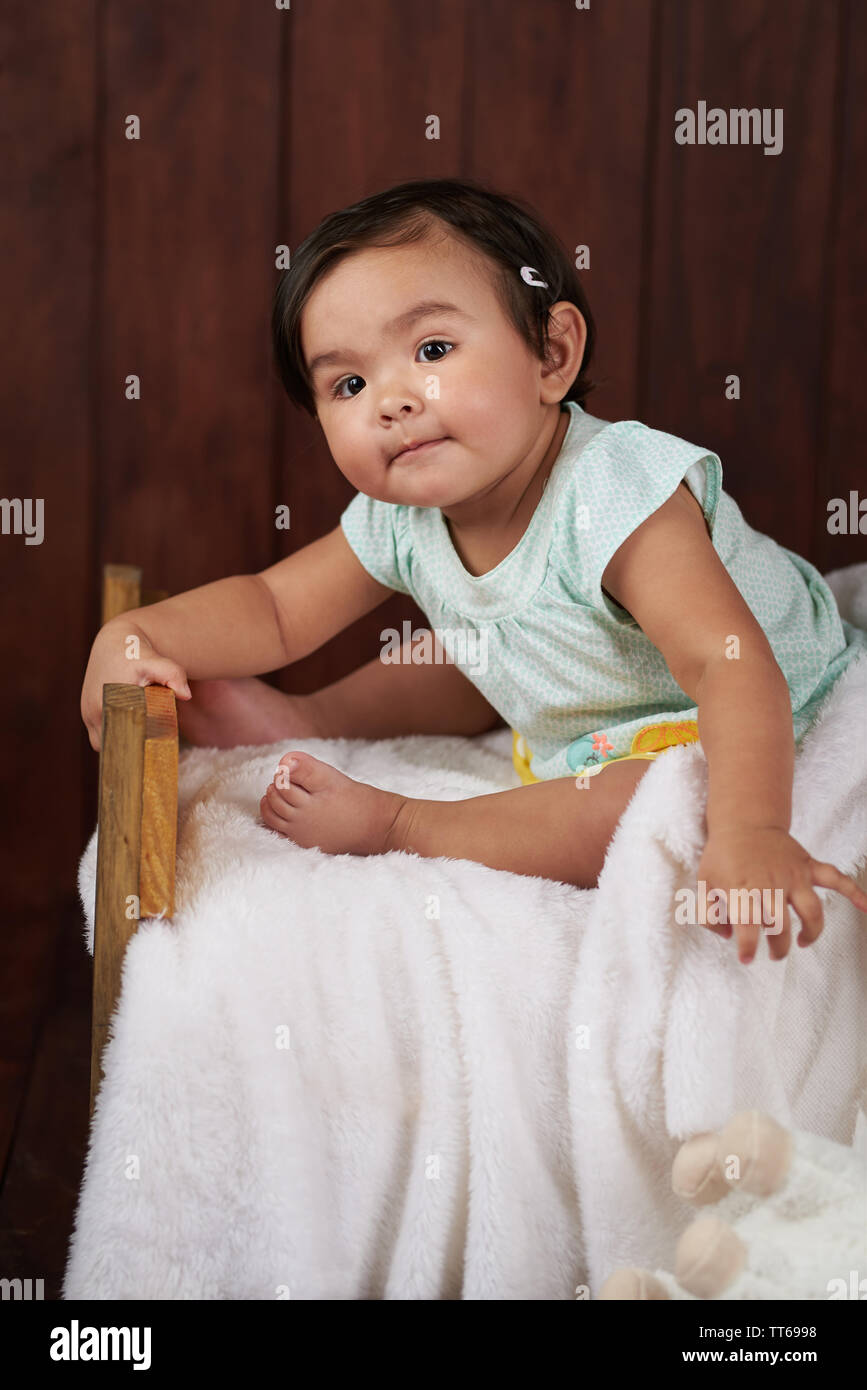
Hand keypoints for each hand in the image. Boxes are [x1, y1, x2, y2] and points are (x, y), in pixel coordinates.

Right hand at [81, 618, 191, 751]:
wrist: (114, 640)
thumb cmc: (138, 652)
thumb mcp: (157, 661)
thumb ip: (173, 674)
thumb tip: (185, 694)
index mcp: (109, 704)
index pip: (123, 742)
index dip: (138, 752)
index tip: (154, 757)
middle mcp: (94, 711)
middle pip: (112, 747)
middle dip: (129, 753)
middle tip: (150, 757)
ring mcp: (87, 713)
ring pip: (103, 744)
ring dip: (118, 746)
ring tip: (140, 747)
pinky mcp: (86, 712)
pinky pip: (98, 737)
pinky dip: (112, 740)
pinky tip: (129, 738)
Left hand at [696, 826, 866, 963]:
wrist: (744, 822)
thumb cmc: (723, 856)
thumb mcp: (704, 883)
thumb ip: (709, 914)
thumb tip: (728, 935)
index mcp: (744, 888)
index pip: (748, 925)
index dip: (748, 946)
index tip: (747, 959)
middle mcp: (772, 884)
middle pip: (782, 925)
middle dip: (778, 947)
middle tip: (774, 954)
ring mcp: (794, 875)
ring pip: (811, 910)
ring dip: (811, 932)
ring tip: (802, 942)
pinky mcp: (808, 867)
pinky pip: (836, 879)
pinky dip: (854, 892)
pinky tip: (866, 907)